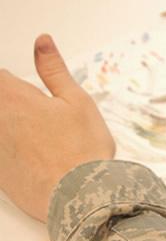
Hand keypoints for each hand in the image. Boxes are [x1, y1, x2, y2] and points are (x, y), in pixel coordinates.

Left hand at [0, 35, 114, 221]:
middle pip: (0, 103)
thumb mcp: (77, 101)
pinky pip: (3, 154)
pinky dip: (15, 152)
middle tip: (43, 120)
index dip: (12, 80)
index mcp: (12, 98)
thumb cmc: (83, 150)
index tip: (31, 91)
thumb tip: (42, 42)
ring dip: (15, 129)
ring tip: (44, 142)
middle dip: (16, 105)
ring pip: (2, 129)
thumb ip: (54, 69)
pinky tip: (37, 161)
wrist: (80, 199)